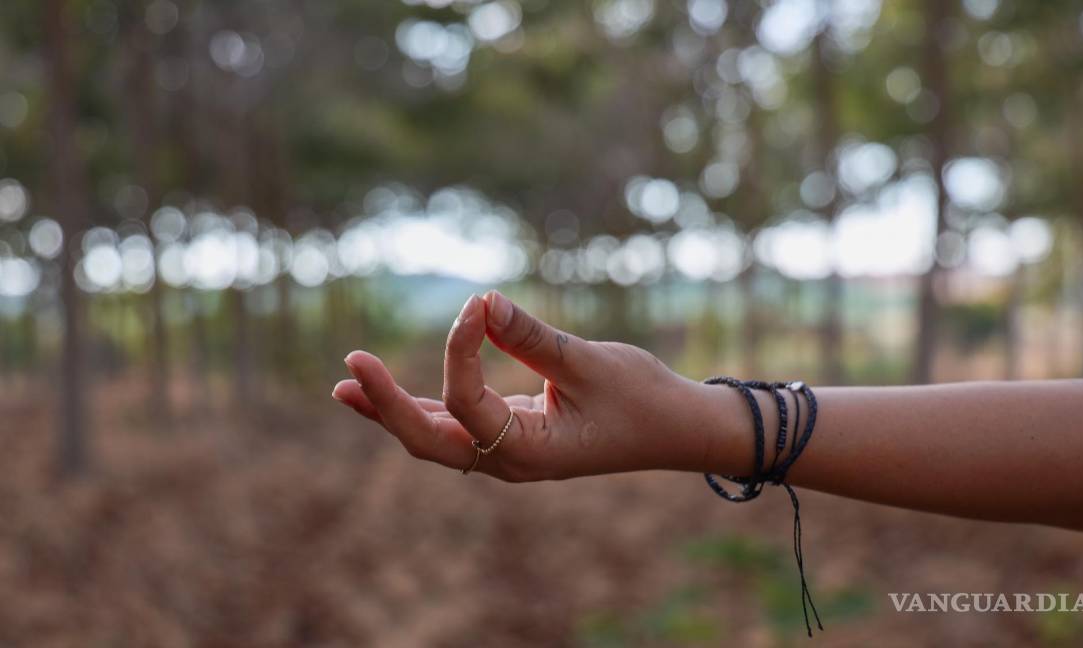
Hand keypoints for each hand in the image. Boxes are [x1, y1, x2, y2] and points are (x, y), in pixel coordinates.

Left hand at [332, 291, 728, 480]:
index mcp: (531, 453)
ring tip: (345, 386)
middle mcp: (510, 462)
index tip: (477, 303)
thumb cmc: (643, 399)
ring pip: (436, 437)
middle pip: (430, 440)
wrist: (678, 430)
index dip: (460, 349)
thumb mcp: (590, 362)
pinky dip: (423, 407)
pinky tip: (387, 394)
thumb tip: (480, 301)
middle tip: (349, 369)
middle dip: (387, 406)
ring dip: (392, 411)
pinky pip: (456, 426)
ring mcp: (508, 453)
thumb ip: (530, 335)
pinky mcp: (512, 436)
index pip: (469, 402)